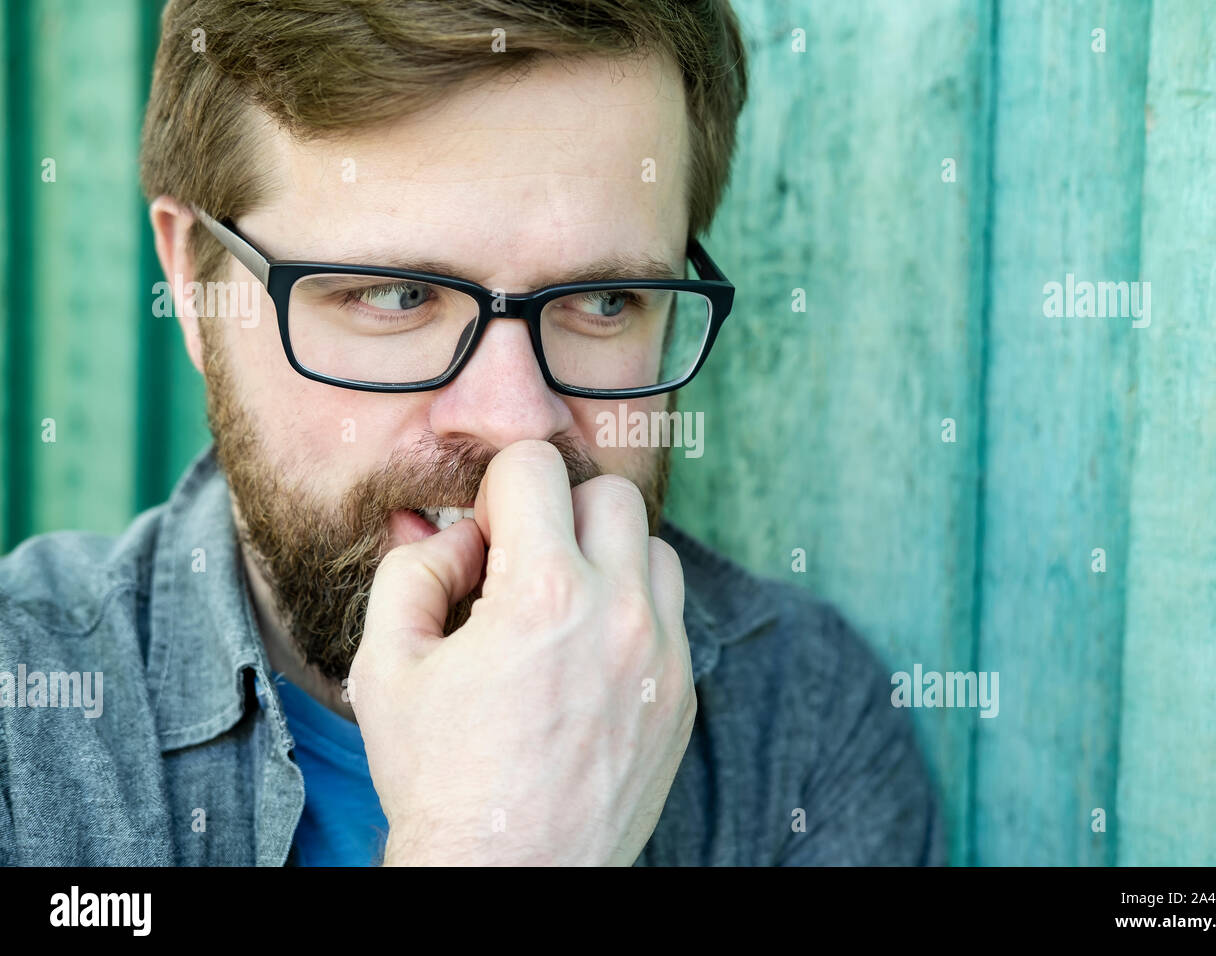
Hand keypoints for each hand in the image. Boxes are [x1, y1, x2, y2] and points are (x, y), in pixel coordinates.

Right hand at [349, 439, 694, 865]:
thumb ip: (412, 571)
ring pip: (654, 548)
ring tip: (561, 609)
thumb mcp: (388, 666)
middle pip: (611, 495)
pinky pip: (671, 613)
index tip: (487, 535)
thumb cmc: (440, 778)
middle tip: (524, 565)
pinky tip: (589, 656)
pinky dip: (634, 613)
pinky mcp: (683, 694)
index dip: (498, 489)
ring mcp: (662, 655)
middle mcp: (619, 613)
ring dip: (607, 558)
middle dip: (560, 513)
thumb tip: (448, 530)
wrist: (509, 874)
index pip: (537, 464)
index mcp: (543, 593)